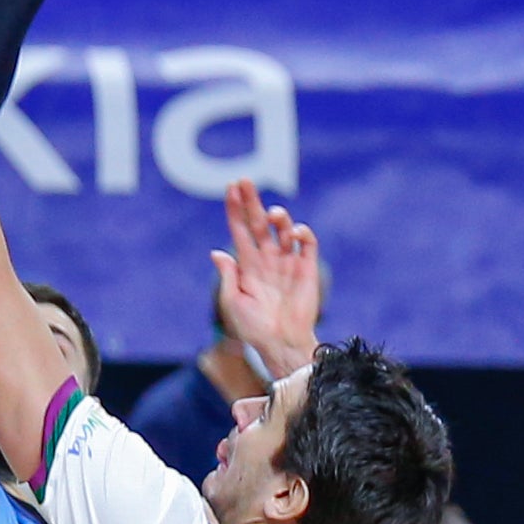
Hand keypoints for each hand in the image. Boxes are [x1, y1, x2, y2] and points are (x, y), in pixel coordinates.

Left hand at [214, 180, 321, 378]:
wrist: (280, 343)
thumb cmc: (253, 328)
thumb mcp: (233, 302)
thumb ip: (228, 276)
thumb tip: (217, 252)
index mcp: (247, 264)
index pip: (240, 230)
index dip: (235, 209)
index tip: (231, 188)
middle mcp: (267, 258)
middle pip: (258, 222)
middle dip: (252, 201)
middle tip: (245, 180)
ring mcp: (287, 261)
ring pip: (283, 229)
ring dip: (279, 217)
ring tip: (273, 215)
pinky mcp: (306, 268)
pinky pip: (306, 244)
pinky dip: (302, 233)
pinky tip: (296, 232)